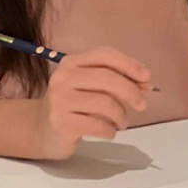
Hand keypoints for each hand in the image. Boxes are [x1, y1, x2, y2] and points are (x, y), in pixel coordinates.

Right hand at [30, 46, 150, 159]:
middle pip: (107, 78)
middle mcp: (63, 78)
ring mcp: (60, 100)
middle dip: (131, 91)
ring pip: (105, 103)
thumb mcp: (89, 87)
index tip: (146, 77)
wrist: (40, 131)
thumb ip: (114, 80)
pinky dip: (110, 130)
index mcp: (71, 62)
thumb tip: (145, 82)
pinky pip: (97, 125)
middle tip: (142, 104)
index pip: (104, 55)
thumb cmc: (71, 105)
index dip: (128, 64)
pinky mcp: (61, 123)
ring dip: (121, 115)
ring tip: (122, 122)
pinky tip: (109, 132)